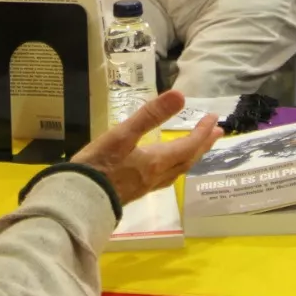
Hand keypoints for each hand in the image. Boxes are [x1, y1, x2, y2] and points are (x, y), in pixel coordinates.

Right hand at [70, 90, 221, 206]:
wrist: (78, 200)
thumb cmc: (99, 164)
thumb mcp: (123, 133)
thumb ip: (151, 114)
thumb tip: (180, 95)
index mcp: (156, 161)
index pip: (188, 146)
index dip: (202, 132)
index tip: (214, 119)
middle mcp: (156, 176)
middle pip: (187, 160)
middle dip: (202, 145)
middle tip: (217, 133)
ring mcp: (145, 187)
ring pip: (177, 172)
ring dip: (191, 157)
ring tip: (198, 149)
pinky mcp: (134, 193)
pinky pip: (164, 179)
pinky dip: (174, 168)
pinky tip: (165, 168)